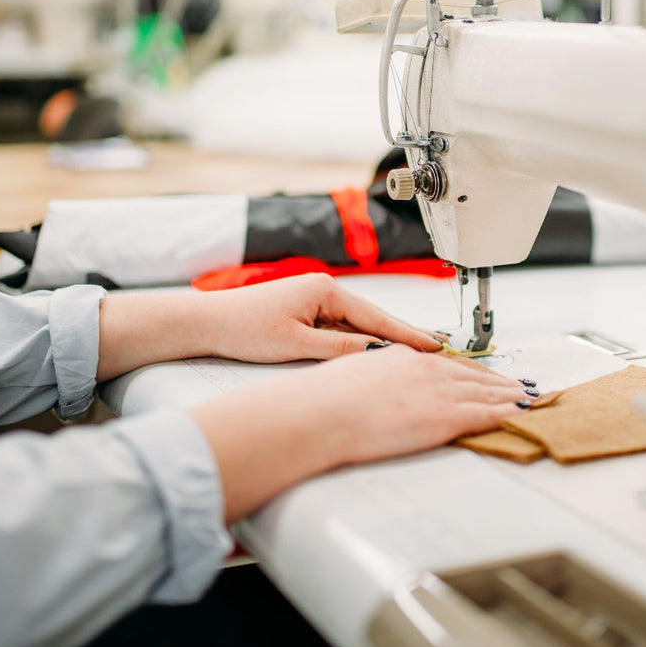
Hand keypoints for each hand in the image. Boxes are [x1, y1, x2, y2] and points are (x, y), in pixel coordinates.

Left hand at [95, 274, 443, 379]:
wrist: (208, 323)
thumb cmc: (245, 328)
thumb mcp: (297, 344)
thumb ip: (340, 347)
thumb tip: (377, 350)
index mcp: (326, 290)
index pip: (377, 317)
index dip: (408, 334)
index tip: (435, 345)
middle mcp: (325, 290)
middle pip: (373, 318)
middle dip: (403, 336)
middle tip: (437, 351)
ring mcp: (316, 300)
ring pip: (358, 325)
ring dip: (382, 340)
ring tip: (414, 356)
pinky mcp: (307, 312)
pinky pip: (342, 328)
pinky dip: (359, 341)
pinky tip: (375, 354)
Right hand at [308, 345, 528, 464]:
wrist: (323, 412)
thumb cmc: (327, 399)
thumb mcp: (356, 375)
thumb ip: (378, 378)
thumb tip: (381, 388)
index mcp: (405, 357)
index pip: (448, 363)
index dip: (471, 370)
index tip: (484, 374)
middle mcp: (428, 369)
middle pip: (474, 375)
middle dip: (500, 381)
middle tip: (519, 385)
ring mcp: (439, 392)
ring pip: (487, 392)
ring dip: (510, 396)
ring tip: (528, 399)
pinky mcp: (446, 417)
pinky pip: (487, 414)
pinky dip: (507, 414)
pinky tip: (519, 415)